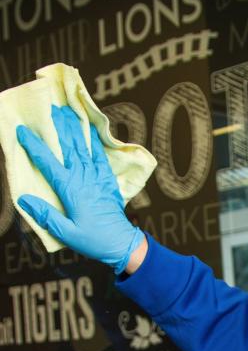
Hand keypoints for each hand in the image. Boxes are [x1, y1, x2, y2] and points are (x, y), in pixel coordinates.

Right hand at [17, 105, 143, 273]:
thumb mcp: (66, 233)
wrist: (121, 243)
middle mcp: (83, 178)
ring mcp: (97, 177)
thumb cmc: (93, 240)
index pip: (47, 162)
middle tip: (49, 107)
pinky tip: (90, 130)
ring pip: (83, 146)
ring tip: (66, 111)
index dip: (34, 145)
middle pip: (67, 146)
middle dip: (57, 126)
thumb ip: (46, 215)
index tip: (22, 130)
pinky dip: (94, 141)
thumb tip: (24, 199)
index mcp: (70, 189)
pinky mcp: (107, 180)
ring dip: (74, 128)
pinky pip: (100, 155)